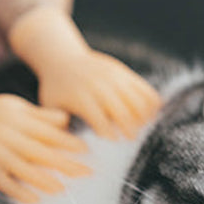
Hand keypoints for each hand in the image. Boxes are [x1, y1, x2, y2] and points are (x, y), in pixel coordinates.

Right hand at [0, 69, 90, 202]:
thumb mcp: (16, 106)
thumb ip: (40, 115)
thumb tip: (67, 120)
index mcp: (19, 119)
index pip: (49, 132)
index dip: (68, 143)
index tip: (86, 152)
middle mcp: (9, 134)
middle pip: (41, 152)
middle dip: (65, 164)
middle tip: (86, 173)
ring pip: (23, 168)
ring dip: (44, 180)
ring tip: (62, 189)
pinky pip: (3, 181)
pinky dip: (19, 191)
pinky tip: (34, 199)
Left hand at [9, 7, 161, 138]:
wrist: (62, 58)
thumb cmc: (56, 89)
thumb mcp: (50, 105)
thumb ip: (59, 124)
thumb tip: (71, 145)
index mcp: (80, 97)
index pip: (100, 120)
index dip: (110, 134)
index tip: (114, 142)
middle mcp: (99, 86)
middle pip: (122, 111)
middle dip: (130, 128)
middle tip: (132, 138)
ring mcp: (113, 76)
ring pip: (137, 99)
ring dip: (143, 115)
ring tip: (144, 126)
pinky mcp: (123, 71)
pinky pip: (143, 87)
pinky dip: (151, 101)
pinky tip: (152, 113)